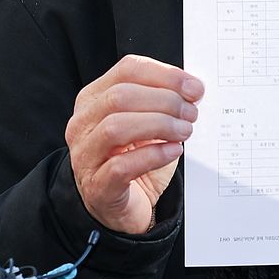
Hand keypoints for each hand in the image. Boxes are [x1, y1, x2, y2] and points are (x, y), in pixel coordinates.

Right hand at [66, 55, 202, 235]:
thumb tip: (193, 89)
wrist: (122, 208)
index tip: (194, 88)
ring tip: (185, 131)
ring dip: (159, 125)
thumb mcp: (148, 124)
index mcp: (94, 99)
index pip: (127, 70)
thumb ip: (163, 103)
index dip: (165, 75)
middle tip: (191, 113)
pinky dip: (153, 155)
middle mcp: (83, 124)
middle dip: (164, 101)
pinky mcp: (98, 186)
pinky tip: (173, 152)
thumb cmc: (136, 161)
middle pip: (120, 96)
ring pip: (116, 127)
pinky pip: (121, 166)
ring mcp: (85, 156)